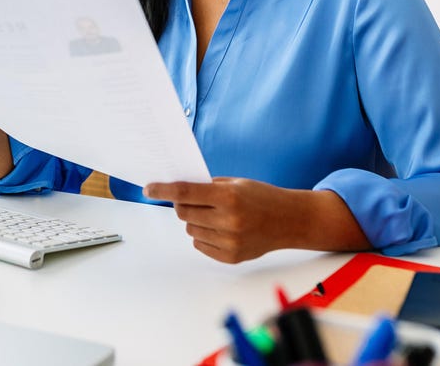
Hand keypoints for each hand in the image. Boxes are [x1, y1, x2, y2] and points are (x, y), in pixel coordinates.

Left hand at [143, 178, 367, 263]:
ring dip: (196, 221)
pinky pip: (200, 245)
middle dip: (182, 205)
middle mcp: (228, 220)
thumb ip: (207, 187)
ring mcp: (230, 241)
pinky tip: (221, 229)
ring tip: (216, 216)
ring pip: (191, 230)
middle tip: (194, 201)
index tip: (148, 188)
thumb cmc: (261, 197)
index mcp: (229, 197)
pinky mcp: (231, 257)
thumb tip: (176, 191)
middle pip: (184, 213)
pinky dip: (204, 236)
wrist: (290, 220)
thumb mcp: (236, 183)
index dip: (163, 190)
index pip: (185, 193)